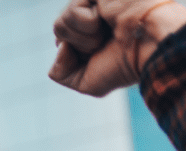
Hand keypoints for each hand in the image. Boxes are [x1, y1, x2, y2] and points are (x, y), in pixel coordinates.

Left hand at [49, 0, 185, 95]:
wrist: (152, 46)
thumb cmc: (126, 65)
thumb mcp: (86, 82)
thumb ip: (60, 72)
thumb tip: (58, 46)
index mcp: (90, 32)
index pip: (60, 40)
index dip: (73, 52)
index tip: (99, 53)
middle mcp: (91, 14)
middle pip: (58, 30)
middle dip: (79, 45)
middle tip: (104, 43)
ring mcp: (93, 1)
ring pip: (60, 23)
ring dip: (83, 37)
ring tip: (107, 32)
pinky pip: (71, 12)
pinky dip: (87, 24)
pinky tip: (108, 19)